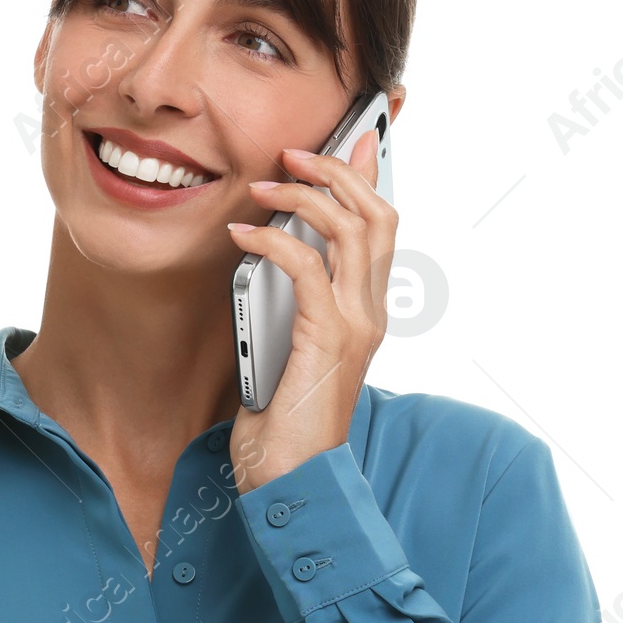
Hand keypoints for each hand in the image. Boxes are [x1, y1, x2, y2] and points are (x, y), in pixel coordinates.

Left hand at [226, 129, 397, 492]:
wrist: (291, 482)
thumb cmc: (281, 425)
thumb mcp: (284, 349)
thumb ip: (288, 305)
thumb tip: (267, 260)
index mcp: (365, 313)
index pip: (382, 227)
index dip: (367, 177)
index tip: (346, 139)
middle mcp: (370, 313)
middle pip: (377, 214)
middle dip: (337, 172)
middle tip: (293, 155)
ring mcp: (354, 326)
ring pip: (352, 229)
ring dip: (305, 196)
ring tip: (264, 185)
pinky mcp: (326, 339)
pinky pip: (305, 268)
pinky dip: (271, 241)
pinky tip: (241, 236)